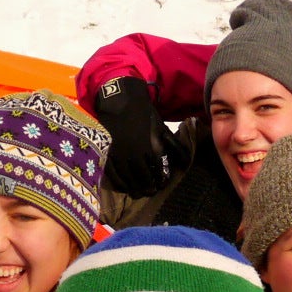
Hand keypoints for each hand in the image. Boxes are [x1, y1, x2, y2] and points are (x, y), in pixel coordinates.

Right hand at [91, 77, 174, 196]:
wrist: (118, 99)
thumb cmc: (142, 113)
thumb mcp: (160, 127)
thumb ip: (173, 145)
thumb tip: (186, 161)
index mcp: (149, 146)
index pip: (157, 170)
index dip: (160, 179)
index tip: (161, 185)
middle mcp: (133, 154)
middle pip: (142, 177)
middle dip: (148, 186)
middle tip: (151, 192)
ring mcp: (118, 154)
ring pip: (127, 178)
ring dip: (134, 188)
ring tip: (138, 193)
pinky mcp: (105, 152)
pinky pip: (112, 174)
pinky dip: (119, 183)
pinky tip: (124, 187)